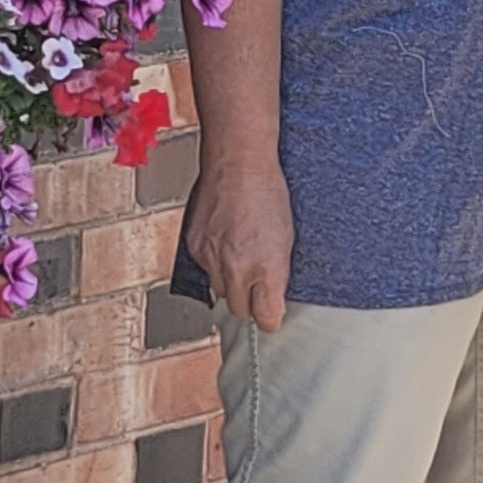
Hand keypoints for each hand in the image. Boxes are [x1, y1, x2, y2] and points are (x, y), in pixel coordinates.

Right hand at [185, 154, 294, 330]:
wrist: (238, 164)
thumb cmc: (268, 193)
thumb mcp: (287, 238)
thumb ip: (278, 274)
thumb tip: (273, 298)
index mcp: (268, 268)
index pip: (266, 318)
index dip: (270, 317)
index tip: (271, 313)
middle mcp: (238, 269)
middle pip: (240, 311)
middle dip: (248, 302)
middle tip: (255, 286)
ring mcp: (212, 259)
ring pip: (219, 291)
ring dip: (230, 282)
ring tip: (239, 256)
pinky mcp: (194, 248)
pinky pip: (205, 269)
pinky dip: (214, 262)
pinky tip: (225, 241)